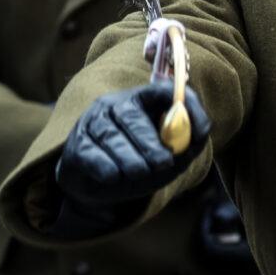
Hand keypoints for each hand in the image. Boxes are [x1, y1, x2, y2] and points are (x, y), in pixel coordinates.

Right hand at [55, 83, 210, 209]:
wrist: (95, 183)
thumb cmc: (138, 162)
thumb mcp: (167, 154)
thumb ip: (186, 144)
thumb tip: (199, 135)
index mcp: (143, 100)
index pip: (165, 91)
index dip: (185, 107)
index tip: (198, 132)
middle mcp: (115, 105)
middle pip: (132, 117)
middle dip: (149, 141)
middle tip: (163, 162)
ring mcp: (92, 123)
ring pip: (111, 136)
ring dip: (128, 156)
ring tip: (140, 172)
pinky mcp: (77, 146)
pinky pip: (90, 153)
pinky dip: (103, 165)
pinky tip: (113, 176)